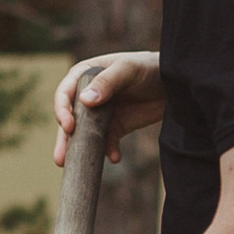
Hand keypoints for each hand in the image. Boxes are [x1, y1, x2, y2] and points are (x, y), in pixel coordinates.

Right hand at [53, 50, 162, 166]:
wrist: (174, 83)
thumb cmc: (147, 67)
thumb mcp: (127, 69)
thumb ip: (107, 82)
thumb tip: (84, 100)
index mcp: (85, 75)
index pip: (65, 94)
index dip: (62, 110)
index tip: (69, 126)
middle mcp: (88, 96)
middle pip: (70, 119)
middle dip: (64, 139)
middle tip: (60, 158)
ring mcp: (101, 114)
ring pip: (85, 134)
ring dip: (80, 150)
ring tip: (76, 166)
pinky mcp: (116, 127)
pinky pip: (107, 142)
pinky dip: (109, 151)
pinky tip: (114, 157)